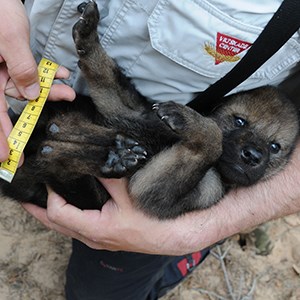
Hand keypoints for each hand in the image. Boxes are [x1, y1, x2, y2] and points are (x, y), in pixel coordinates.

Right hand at [0, 0, 75, 161]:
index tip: (6, 156)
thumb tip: (32, 94)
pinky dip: (46, 75)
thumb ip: (21, 67)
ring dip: (48, 91)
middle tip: (24, 154)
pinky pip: (30, 74)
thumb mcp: (9, 38)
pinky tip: (61, 75)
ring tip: (68, 93)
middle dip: (21, 126)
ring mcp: (2, 70)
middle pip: (6, 107)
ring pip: (25, 89)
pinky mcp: (13, 63)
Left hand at [22, 141, 299, 254]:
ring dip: (56, 212)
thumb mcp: (132, 190)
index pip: (60, 212)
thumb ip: (111, 173)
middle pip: (58, 223)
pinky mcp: (110, 235)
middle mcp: (95, 236)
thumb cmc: (156, 216)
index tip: (39, 180)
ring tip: (45, 197)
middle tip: (28, 194)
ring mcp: (102, 238)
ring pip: (70, 227)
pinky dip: (71, 215)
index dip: (47, 196)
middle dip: (42, 209)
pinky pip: (82, 227)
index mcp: (97, 227)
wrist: (178, 234)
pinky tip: (74, 203)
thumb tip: (96, 155)